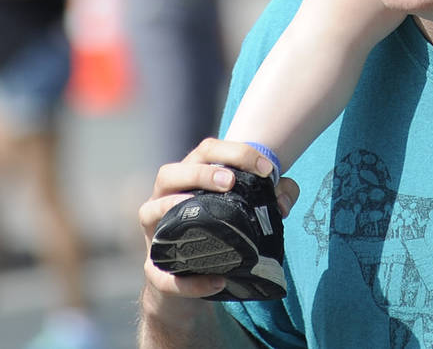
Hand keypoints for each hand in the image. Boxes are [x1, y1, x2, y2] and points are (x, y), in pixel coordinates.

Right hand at [138, 139, 297, 304]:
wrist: (190, 281)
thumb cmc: (220, 233)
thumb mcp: (246, 212)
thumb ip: (272, 199)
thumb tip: (283, 202)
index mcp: (189, 178)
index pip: (206, 151)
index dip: (235, 152)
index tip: (265, 169)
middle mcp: (164, 199)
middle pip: (170, 172)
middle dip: (201, 172)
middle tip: (230, 181)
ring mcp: (155, 232)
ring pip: (149, 210)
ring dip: (174, 206)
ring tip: (209, 214)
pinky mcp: (153, 269)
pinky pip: (160, 274)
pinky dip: (188, 281)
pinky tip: (217, 281)